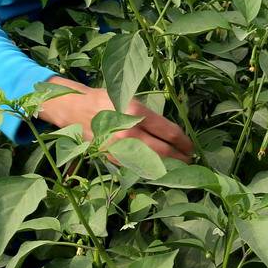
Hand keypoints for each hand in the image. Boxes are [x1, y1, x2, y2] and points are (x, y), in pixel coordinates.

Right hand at [39, 76, 194, 163]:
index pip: (169, 132)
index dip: (184, 141)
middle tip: (191, 159)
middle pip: (165, 151)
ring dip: (169, 166)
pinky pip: (137, 166)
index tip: (191, 145)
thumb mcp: (129, 99)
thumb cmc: (105, 100)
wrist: (75, 110)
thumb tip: (172, 133)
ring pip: (152, 162)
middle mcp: (130, 133)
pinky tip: (159, 169)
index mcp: (136, 114)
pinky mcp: (113, 158)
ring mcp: (121, 148)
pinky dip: (151, 168)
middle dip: (181, 157)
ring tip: (180, 166)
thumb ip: (149, 116)